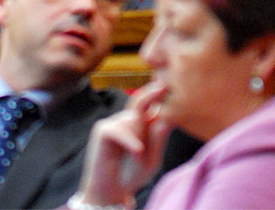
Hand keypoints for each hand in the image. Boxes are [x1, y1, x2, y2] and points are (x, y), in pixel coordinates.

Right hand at [77, 82, 169, 205]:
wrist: (113, 191)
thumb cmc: (134, 174)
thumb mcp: (152, 159)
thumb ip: (158, 139)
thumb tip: (166, 119)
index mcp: (146, 123)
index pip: (156, 105)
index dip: (161, 94)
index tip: (170, 84)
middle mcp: (131, 119)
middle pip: (144, 103)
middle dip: (152, 97)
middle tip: (162, 91)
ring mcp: (117, 122)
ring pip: (133, 120)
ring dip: (139, 138)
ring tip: (138, 157)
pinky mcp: (103, 129)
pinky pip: (120, 129)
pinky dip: (130, 141)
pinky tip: (137, 151)